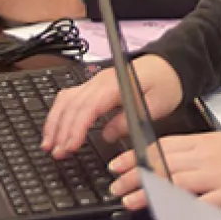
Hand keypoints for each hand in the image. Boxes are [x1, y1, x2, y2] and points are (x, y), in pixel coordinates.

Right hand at [42, 54, 182, 158]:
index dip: (76, 128)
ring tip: (49, 144)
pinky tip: (55, 127)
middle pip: (72, 104)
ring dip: (55, 122)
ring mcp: (96, 81)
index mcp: (116, 84)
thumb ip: (130, 120)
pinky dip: (59, 113)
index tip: (70, 147)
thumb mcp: (156, 106)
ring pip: (66, 99)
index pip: (88, 107)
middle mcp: (101, 80)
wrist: (170, 66)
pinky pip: (70, 97)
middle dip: (61, 130)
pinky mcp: (95, 85)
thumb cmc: (166, 83)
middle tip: (57, 153)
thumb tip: (107, 135)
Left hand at [107, 132, 220, 213]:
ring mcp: (215, 177)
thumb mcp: (218, 144)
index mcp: (202, 142)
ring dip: (148, 192)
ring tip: (129, 201)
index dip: (136, 156)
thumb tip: (163, 160)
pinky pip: (198, 204)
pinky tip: (164, 215)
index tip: (118, 164)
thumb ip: (192, 152)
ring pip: (173, 181)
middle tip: (116, 186)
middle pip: (162, 164)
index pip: (161, 146)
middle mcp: (205, 158)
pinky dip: (179, 209)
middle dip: (135, 176)